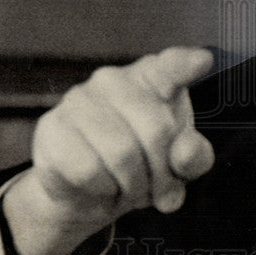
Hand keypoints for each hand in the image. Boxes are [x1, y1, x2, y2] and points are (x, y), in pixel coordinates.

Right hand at [1, 47, 215, 254]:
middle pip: (157, 130)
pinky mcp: (52, 127)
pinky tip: (101, 185)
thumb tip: (186, 152)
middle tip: (157, 189)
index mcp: (153, 78)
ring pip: (121, 154)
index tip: (203, 62)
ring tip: (129, 188)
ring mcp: (79, 99)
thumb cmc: (141, 165)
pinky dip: (101, 190)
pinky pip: (88, 171)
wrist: (89, 193)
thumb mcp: (177, 165)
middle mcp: (115, 79)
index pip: (172, 66)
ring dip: (132, 186)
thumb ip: (193, 156)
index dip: (186, 64)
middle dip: (162, 173)